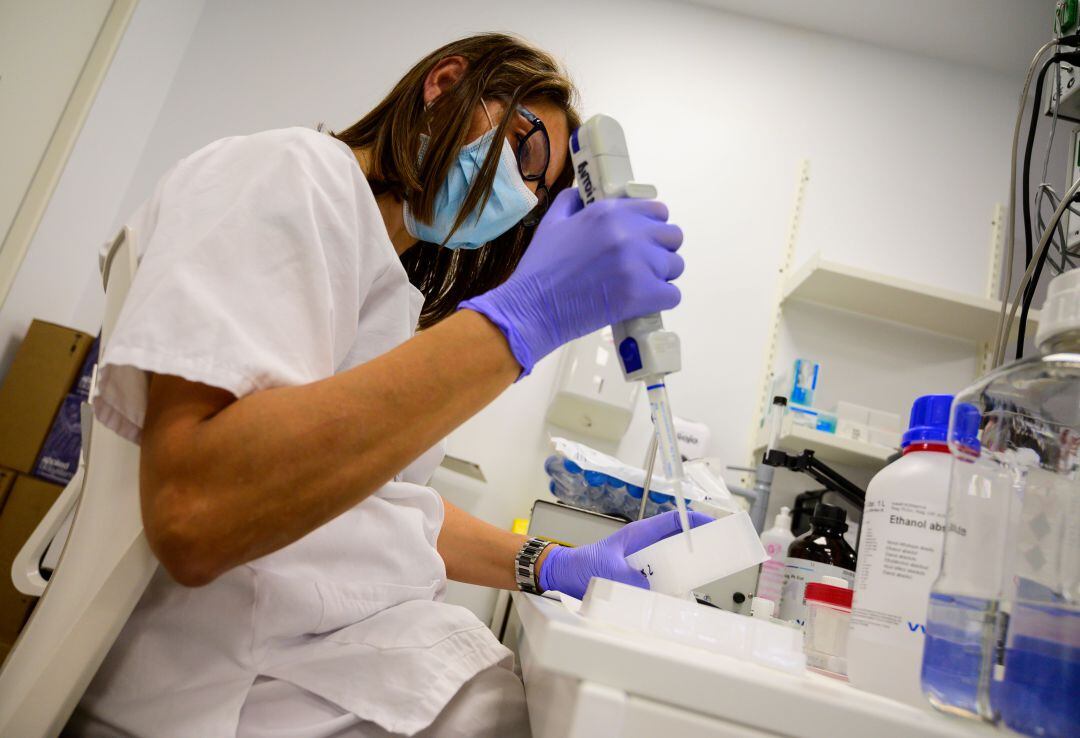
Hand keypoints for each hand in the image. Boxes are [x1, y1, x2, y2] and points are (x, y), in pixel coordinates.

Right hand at [459, 189, 683, 374]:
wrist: (532, 307)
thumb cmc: (540, 267)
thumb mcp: (552, 222)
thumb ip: (573, 202)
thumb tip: (585, 194)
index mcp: (610, 212)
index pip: (658, 210)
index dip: (652, 226)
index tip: (641, 240)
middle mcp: (629, 233)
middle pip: (673, 236)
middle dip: (661, 250)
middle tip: (642, 265)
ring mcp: (638, 264)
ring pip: (676, 266)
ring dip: (661, 276)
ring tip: (639, 285)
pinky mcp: (642, 294)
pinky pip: (673, 295)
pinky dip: (660, 300)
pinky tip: (642, 302)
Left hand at [537, 510, 712, 598]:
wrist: (561, 574)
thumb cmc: (580, 565)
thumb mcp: (607, 571)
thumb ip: (630, 580)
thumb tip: (650, 591)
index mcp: (638, 534)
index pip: (673, 520)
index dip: (695, 520)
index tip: (714, 524)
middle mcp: (642, 544)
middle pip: (677, 539)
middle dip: (697, 544)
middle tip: (718, 552)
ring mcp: (640, 559)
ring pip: (670, 559)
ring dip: (685, 566)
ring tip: (703, 574)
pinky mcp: (636, 574)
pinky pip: (659, 576)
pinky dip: (670, 582)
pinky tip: (677, 593)